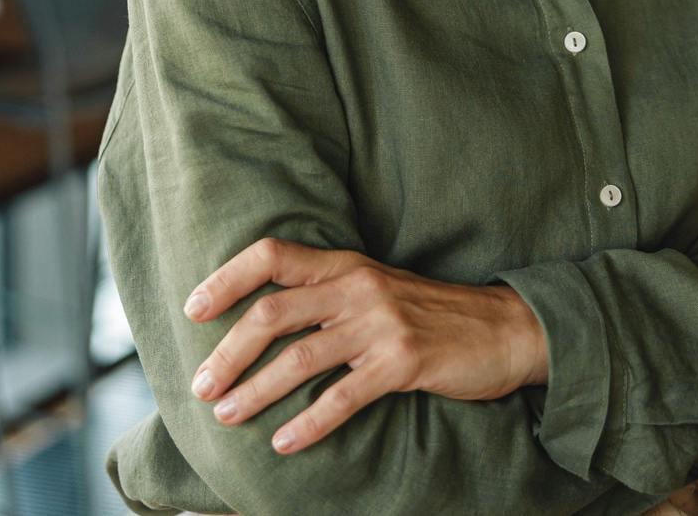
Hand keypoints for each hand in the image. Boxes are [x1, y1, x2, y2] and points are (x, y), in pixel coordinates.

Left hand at [180, 238, 545, 455]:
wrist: (505, 329)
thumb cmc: (430, 314)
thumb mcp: (376, 288)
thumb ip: (327, 295)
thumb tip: (261, 323)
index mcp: (345, 265)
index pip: (272, 254)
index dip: (226, 278)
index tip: (193, 309)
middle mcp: (358, 287)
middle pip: (273, 312)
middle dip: (228, 351)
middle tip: (201, 386)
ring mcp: (381, 324)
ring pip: (300, 357)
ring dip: (256, 390)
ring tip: (227, 416)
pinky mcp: (404, 363)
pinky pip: (343, 396)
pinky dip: (308, 422)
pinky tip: (285, 442)